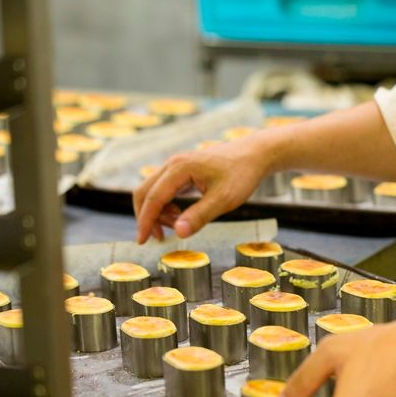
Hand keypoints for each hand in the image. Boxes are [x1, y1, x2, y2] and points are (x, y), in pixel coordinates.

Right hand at [133, 139, 272, 243]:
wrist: (254, 155)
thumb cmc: (241, 175)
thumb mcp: (223, 200)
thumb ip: (199, 216)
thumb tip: (177, 233)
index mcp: (179, 168)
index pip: (152, 197)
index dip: (145, 221)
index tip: (141, 241)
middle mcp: (173, 164)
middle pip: (144, 192)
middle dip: (147, 217)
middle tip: (158, 238)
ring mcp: (176, 166)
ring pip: (153, 192)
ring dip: (158, 213)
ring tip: (177, 226)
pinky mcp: (182, 171)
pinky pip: (164, 190)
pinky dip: (166, 206)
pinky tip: (180, 216)